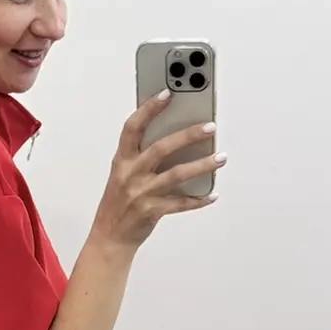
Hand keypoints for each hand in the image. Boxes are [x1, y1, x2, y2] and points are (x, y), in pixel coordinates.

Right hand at [89, 90, 224, 255]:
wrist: (109, 236)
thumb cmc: (119, 201)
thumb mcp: (123, 173)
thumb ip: (142, 154)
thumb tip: (177, 135)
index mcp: (122, 160)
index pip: (133, 127)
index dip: (149, 108)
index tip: (167, 92)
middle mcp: (130, 174)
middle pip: (161, 148)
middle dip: (187, 135)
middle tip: (210, 126)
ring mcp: (141, 193)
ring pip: (176, 174)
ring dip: (202, 165)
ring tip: (221, 156)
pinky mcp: (152, 211)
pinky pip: (181, 203)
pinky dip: (198, 199)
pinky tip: (212, 194)